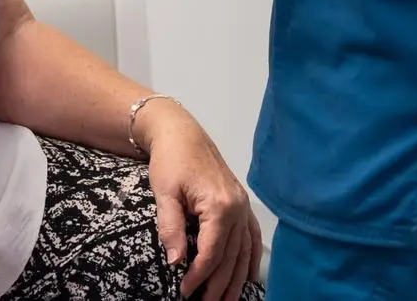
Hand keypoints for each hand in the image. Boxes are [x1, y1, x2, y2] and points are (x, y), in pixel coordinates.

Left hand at [141, 103, 259, 300]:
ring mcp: (242, 205)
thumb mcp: (164, 193)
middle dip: (218, 284)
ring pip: (244, 250)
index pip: (211, 251)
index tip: (185, 290)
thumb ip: (170, 227)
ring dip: (237, 278)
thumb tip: (176, 261)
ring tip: (228, 300)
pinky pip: (252, 236)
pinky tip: (249, 276)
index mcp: (219, 205)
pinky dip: (252, 257)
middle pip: (230, 256)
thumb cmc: (171, 160)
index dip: (199, 275)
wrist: (181, 133)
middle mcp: (237, 207)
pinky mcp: (241, 203)